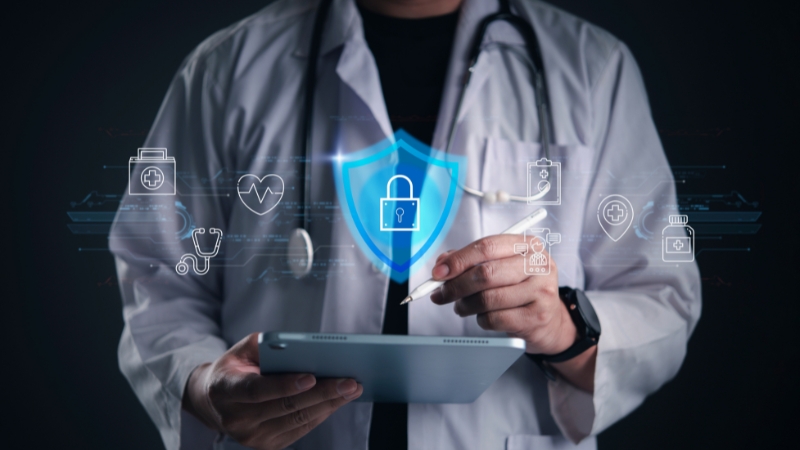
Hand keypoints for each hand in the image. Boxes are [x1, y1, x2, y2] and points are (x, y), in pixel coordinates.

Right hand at [182, 333, 362, 449]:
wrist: (216, 401)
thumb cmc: (235, 368)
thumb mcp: (242, 350)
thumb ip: (266, 345)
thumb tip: (300, 345)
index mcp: (225, 390)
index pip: (256, 390)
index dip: (284, 385)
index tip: (311, 377)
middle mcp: (237, 419)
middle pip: (285, 407)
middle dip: (321, 393)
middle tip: (349, 381)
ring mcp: (252, 437)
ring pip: (297, 420)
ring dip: (329, 405)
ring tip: (352, 389)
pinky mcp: (267, 446)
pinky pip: (301, 429)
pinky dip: (322, 413)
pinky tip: (338, 401)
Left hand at [430, 234, 575, 354]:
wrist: (549, 321)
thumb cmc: (520, 289)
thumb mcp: (501, 267)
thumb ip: (472, 261)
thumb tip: (442, 264)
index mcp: (527, 245)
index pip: (486, 247)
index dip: (458, 260)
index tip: (438, 273)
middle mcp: (538, 264)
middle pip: (485, 273)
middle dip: (456, 286)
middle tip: (442, 294)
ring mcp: (541, 291)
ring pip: (488, 299)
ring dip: (466, 305)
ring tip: (462, 307)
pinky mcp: (537, 316)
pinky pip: (495, 319)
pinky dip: (481, 319)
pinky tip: (483, 317)